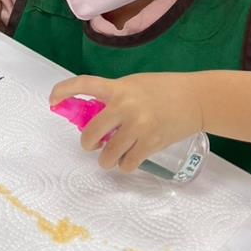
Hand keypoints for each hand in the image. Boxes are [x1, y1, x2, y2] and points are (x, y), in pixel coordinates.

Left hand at [50, 73, 204, 173]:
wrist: (198, 99)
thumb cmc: (164, 89)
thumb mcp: (135, 85)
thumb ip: (115, 98)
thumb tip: (95, 120)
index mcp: (119, 88)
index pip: (84, 84)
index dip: (63, 91)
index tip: (52, 101)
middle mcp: (125, 107)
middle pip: (90, 134)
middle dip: (87, 144)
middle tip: (92, 145)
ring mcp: (138, 127)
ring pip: (107, 156)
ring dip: (106, 159)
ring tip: (113, 156)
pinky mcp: (151, 143)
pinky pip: (127, 164)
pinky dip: (125, 166)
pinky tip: (129, 161)